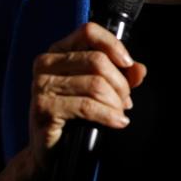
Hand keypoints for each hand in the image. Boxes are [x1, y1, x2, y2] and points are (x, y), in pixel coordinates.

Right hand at [0, 22, 147, 180]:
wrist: (51, 148)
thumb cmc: (74, 112)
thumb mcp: (100, 87)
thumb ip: (122, 74)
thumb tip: (138, 70)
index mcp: (59, 50)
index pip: (88, 32)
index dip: (113, 45)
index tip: (128, 63)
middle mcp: (46, 63)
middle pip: (97, 60)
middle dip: (120, 83)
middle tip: (125, 99)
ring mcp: (42, 86)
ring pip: (96, 84)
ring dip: (115, 102)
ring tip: (119, 112)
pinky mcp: (44, 108)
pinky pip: (88, 106)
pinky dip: (109, 115)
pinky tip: (117, 121)